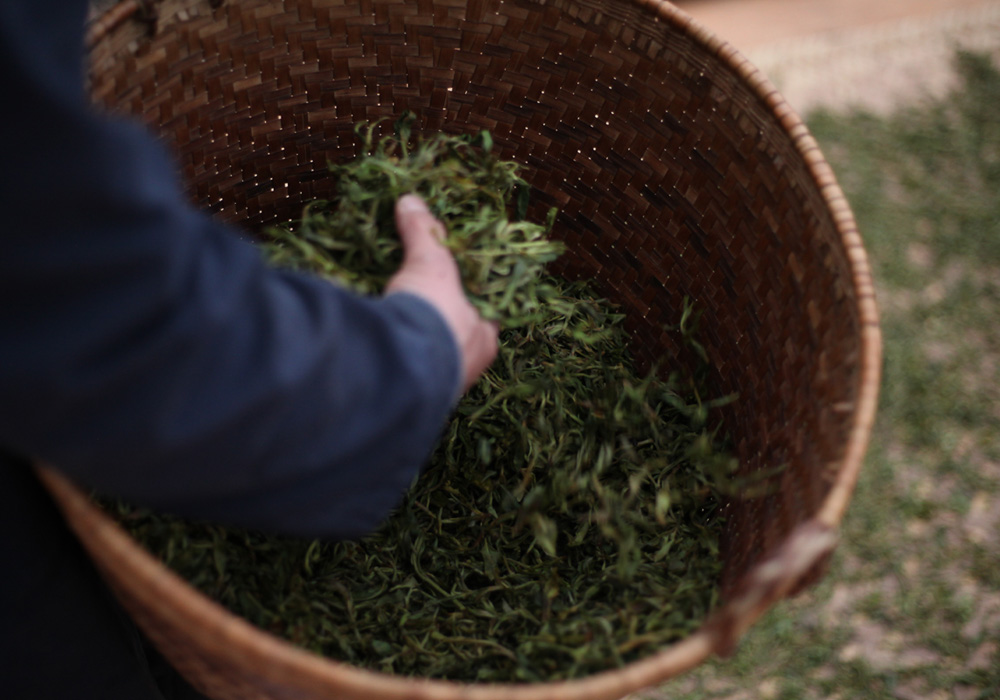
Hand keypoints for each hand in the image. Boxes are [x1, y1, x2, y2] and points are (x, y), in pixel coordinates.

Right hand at [386, 195, 498, 393]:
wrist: (400, 369)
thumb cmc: (434, 315)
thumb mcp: (430, 265)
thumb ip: (422, 234)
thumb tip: (411, 201)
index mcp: (485, 336)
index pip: (488, 310)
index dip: (475, 292)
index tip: (458, 280)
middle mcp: (467, 364)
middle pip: (458, 334)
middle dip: (442, 318)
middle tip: (424, 298)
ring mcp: (438, 383)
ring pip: (433, 356)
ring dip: (418, 339)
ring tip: (399, 316)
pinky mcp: (409, 394)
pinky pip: (406, 370)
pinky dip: (396, 354)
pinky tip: (383, 341)